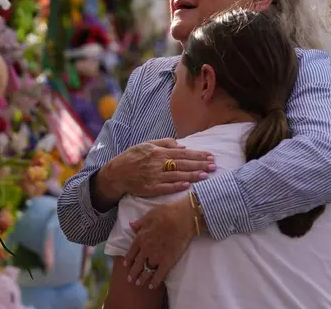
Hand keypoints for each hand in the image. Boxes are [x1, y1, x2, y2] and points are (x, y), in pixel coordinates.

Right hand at [97, 138, 214, 200]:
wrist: (116, 173)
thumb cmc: (132, 158)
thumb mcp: (146, 144)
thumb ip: (164, 143)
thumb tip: (182, 146)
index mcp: (158, 152)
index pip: (183, 153)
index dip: (197, 155)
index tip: (210, 156)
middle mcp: (157, 163)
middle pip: (183, 164)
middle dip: (199, 164)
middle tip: (213, 166)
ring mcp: (154, 176)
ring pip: (177, 176)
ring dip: (192, 175)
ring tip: (206, 175)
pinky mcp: (150, 188)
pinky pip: (166, 188)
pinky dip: (176, 186)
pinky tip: (187, 186)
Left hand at [124, 197, 196, 288]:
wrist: (181, 219)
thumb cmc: (166, 213)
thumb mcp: (149, 215)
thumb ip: (139, 223)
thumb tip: (131, 225)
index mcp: (140, 237)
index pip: (132, 251)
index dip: (128, 259)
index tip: (125, 265)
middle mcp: (146, 249)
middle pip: (137, 263)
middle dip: (133, 272)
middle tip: (129, 279)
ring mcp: (156, 257)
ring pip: (146, 270)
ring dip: (141, 278)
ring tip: (138, 284)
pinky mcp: (167, 262)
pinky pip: (159, 275)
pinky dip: (155, 281)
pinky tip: (152, 286)